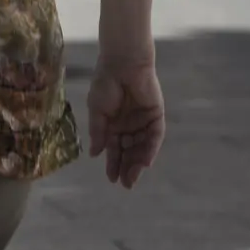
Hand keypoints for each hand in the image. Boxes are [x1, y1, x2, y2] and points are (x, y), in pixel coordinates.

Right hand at [86, 57, 164, 189]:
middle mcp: (129, 124)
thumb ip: (98, 132)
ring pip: (141, 147)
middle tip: (125, 184)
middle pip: (129, 150)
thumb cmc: (105, 84)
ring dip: (138, 162)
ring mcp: (143, 121)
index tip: (111, 179)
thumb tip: (93, 154)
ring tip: (133, 177)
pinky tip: (144, 162)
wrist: (121, 64)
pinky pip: (154, 136)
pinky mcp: (156, 115)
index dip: (112, 163)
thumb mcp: (97, 111)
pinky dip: (150, 149)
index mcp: (113, 123)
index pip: (114, 148)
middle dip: (126, 167)